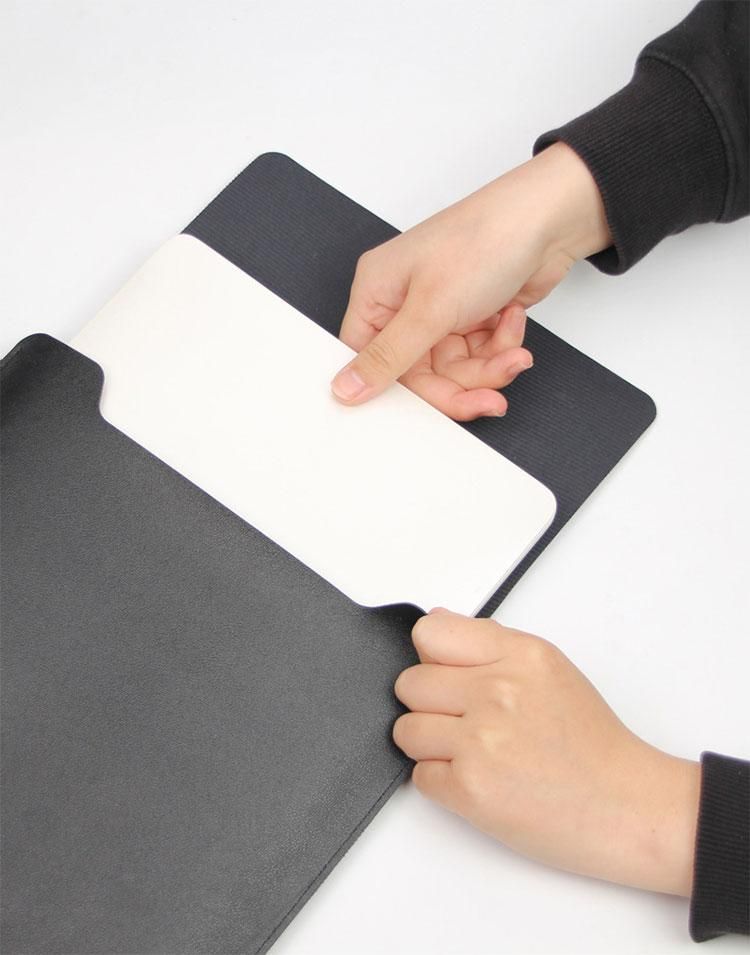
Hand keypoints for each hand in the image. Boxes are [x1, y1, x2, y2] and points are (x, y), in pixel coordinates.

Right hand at [331, 142, 610, 420]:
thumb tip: (344, 388)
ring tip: (513, 354)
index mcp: (378, 292)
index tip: (427, 412)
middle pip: (419, 373)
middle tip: (489, 396)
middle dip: (461, 384)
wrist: (550, 218)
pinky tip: (512, 321)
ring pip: (454, 369)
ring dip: (488, 367)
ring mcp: (440, 310)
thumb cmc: (484, 239)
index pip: (371, 360)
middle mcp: (404, 303)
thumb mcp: (430, 308)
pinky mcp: (472, 315)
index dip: (397, 390)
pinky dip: (500, 347)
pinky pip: (478, 356)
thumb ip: (388, 356)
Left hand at [393, 609, 700, 895]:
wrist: (628, 808)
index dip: (432, 658)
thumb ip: (490, 644)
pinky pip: (419, 776)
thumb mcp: (550, 669)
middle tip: (465, 722)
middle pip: (409, 684)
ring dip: (431, 746)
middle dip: (429, 705)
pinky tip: (480, 780)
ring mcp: (481, 742)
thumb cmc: (591, 744)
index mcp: (519, 655)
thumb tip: (436, 626)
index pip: (429, 634)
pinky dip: (442, 782)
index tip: (448, 675)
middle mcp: (497, 692)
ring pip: (406, 731)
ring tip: (473, 753)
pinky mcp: (469, 790)